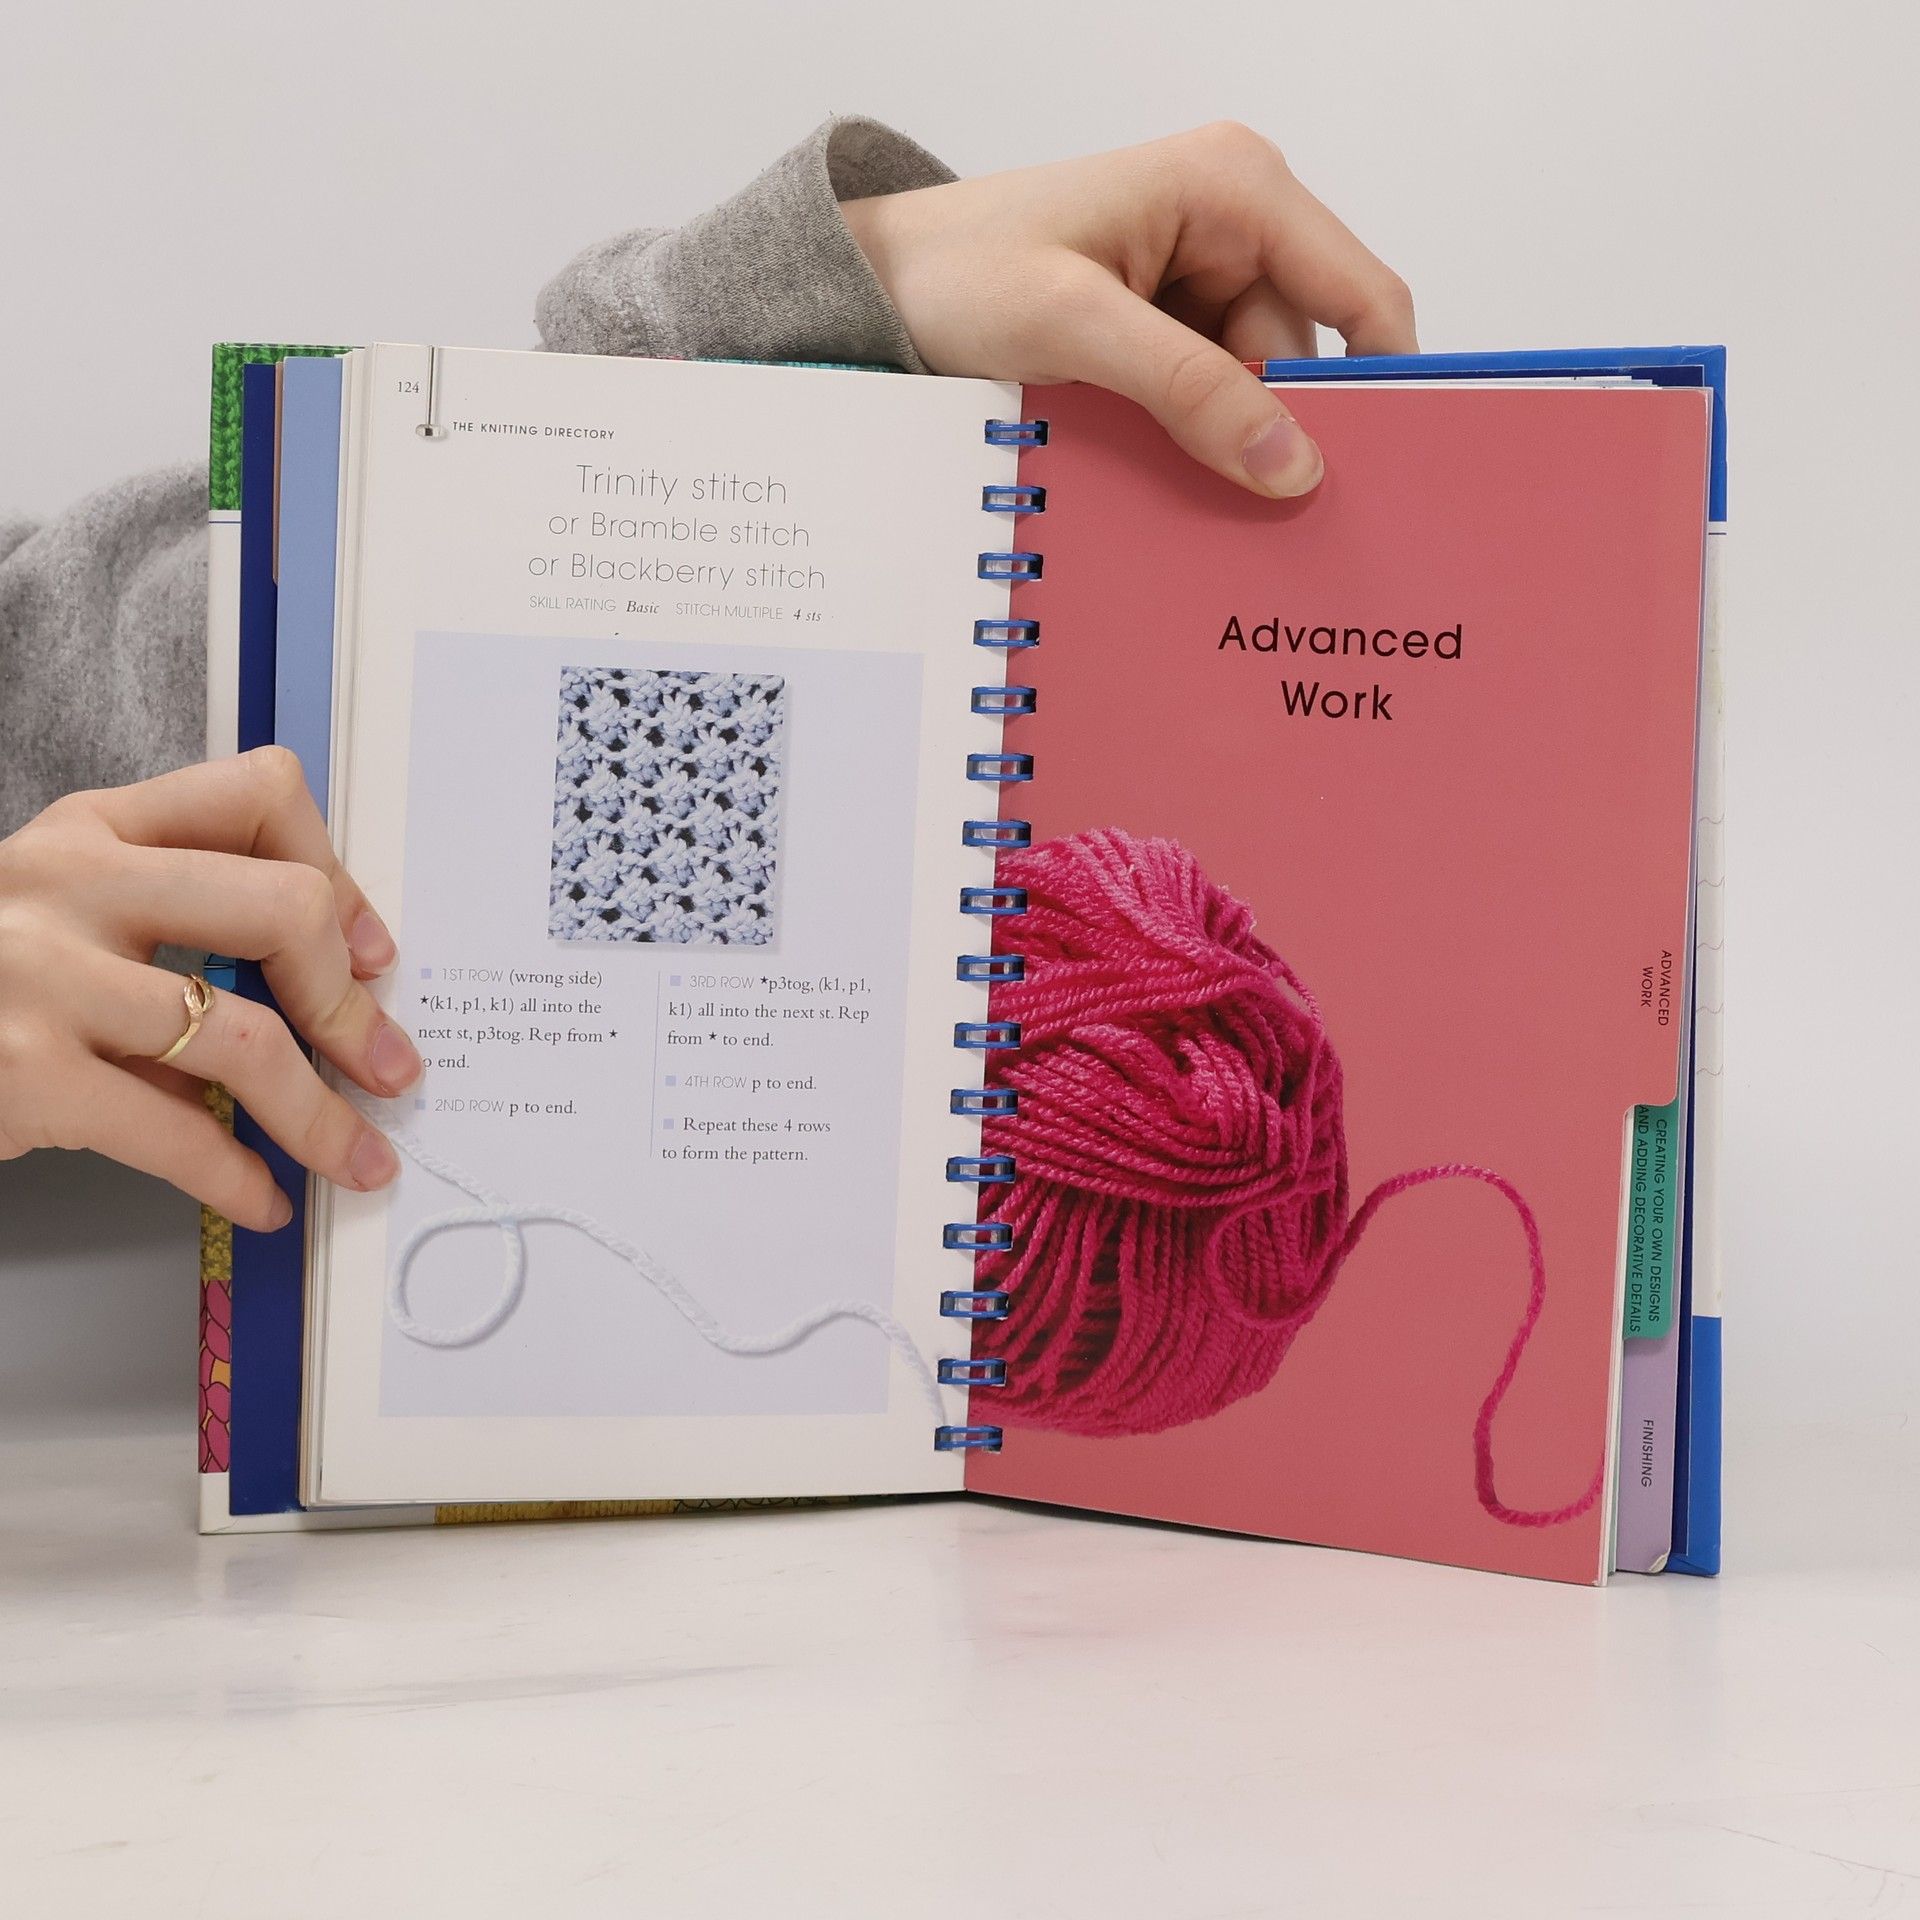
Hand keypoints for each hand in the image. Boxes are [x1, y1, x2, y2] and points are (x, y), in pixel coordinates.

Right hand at [0, 748, 417, 1229]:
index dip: (337, 876)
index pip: (259, 794)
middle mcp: (74, 884)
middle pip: (280, 910)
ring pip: (246, 1039)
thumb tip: (332, 995)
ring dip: (322, 1116)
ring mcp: (46, 977)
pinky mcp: (28, 1075)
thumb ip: (175, 925)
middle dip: (352, 1004)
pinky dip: (237, 1176)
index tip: (367, 951)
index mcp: (97, 828)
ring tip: (357, 1155)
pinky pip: (176, 1133)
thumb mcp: (65, 911)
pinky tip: (261, 1197)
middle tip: (385, 1063)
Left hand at [843, 121, 1416, 496]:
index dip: (1384, 386)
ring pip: (1256, 391)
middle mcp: (1234, 224)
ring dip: (1223, 445)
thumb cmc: (956, 273)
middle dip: (1280, 432)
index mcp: (1236, 187)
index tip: (1388, 477)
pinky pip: (1209, 400)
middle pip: (1306, 358)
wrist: (876, 288)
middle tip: (1256, 517)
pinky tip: (1155, 471)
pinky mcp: (1165, 328)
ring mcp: (1199, 280)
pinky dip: (1190, 442)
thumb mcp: (1074, 328)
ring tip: (1171, 485)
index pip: (1361, 294)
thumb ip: (1188, 389)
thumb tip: (1292, 462)